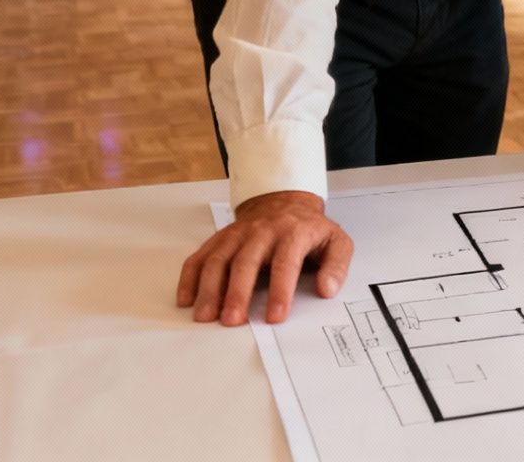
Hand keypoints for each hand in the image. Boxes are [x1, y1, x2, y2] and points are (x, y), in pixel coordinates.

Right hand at [177, 190, 354, 326]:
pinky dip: (190, 277)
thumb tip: (327, 289)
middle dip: (237, 293)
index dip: (280, 290)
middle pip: (246, 262)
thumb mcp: (336, 241)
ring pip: (219, 259)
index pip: (285, 262)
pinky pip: (200, 257)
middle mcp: (262, 232)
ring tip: (206, 316)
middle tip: (232, 320)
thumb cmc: (309, 229)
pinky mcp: (220, 239)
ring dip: (210, 289)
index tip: (275, 316)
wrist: (285, 203)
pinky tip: (187, 299)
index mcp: (293, 233)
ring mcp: (238, 234)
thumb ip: (336, 266)